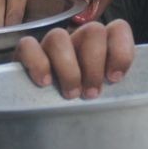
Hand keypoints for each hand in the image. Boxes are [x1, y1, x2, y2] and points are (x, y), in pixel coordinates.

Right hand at [15, 20, 133, 98]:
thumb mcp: (104, 97)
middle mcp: (77, 40)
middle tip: (92, 93)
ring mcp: (51, 44)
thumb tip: (122, 91)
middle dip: (94, 65)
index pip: (118, 29)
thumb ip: (116, 89)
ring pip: (59, 36)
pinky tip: (44, 83)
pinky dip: (38, 63)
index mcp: (101, 47)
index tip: (114, 78)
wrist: (43, 119)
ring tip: (71, 94)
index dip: (121, 51)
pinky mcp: (25, 54)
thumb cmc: (80, 106)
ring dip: (68, 68)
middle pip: (93, 30)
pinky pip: (28, 45)